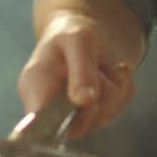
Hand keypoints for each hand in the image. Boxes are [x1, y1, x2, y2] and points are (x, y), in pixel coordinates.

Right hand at [18, 10, 135, 134]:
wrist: (79, 33)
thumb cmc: (71, 33)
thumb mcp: (78, 41)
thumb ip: (81, 70)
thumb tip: (86, 102)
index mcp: (34, 88)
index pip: (42, 123)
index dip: (67, 121)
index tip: (91, 102)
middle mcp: (48, 108)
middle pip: (79, 124)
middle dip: (102, 96)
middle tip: (101, 70)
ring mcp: (68, 115)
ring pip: (102, 117)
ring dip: (115, 90)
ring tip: (107, 66)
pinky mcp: (88, 117)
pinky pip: (114, 112)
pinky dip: (122, 90)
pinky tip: (116, 72)